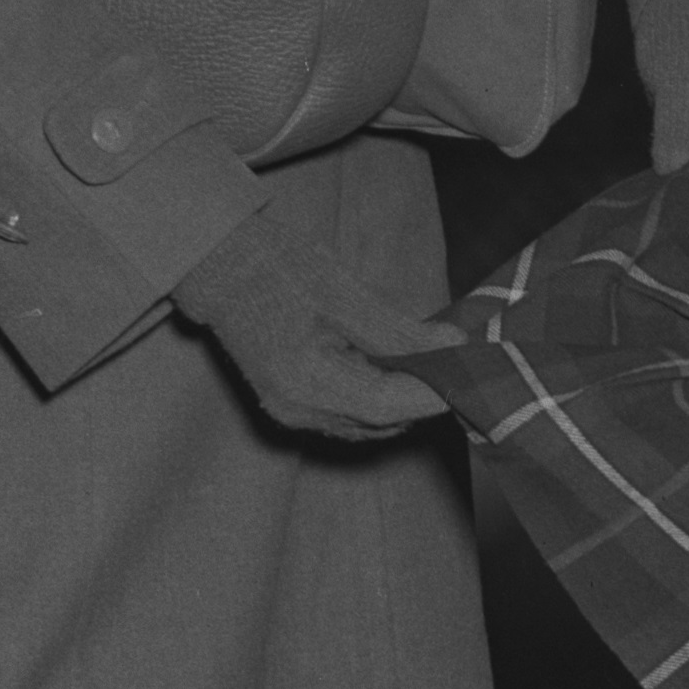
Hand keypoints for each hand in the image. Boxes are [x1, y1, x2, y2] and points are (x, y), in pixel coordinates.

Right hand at [166, 214, 457, 440]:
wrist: (220, 266)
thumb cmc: (278, 268)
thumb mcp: (345, 293)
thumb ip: (399, 330)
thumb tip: (453, 347)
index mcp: (308, 382)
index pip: (391, 406)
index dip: (435, 391)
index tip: (468, 366)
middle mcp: (299, 410)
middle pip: (382, 420)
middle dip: (422, 393)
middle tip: (452, 356)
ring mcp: (292, 413)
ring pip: (369, 422)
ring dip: (401, 396)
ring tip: (421, 353)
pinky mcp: (290, 406)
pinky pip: (348, 414)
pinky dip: (375, 395)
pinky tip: (386, 362)